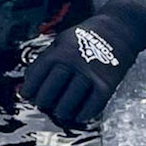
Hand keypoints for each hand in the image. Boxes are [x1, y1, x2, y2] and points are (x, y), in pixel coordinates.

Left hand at [19, 16, 137, 127]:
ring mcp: (90, 75)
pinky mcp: (106, 85)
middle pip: (50, 91)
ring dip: (61, 112)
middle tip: (43, 105)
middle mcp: (73, 63)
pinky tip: (78, 115)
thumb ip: (46, 59)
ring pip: (69, 103)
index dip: (29, 89)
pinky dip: (83, 114)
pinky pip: (92, 106)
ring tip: (59, 112)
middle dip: (43, 102)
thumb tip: (28, 82)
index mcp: (59, 51)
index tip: (26, 96)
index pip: (37, 75)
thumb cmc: (84, 38)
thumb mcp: (61, 41)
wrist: (119, 29)